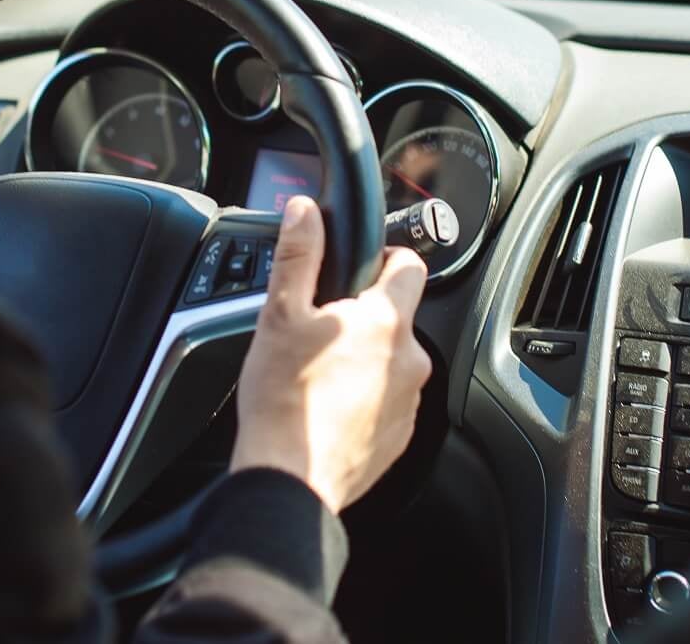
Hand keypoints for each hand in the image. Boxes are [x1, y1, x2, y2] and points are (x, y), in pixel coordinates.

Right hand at [229, 196, 431, 513]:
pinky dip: (364, 398)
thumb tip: (305, 211)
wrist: (290, 479)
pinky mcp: (400, 435)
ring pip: (391, 361)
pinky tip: (328, 406)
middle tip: (320, 331)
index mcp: (385, 321)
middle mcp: (409, 358)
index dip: (386, 259)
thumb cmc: (283, 399)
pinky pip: (387, 401)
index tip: (361, 269)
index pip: (409, 265)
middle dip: (363, 318)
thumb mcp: (280, 315)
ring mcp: (409, 400)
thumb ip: (298, 255)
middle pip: (396, 318)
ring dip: (364, 360)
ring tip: (319, 373)